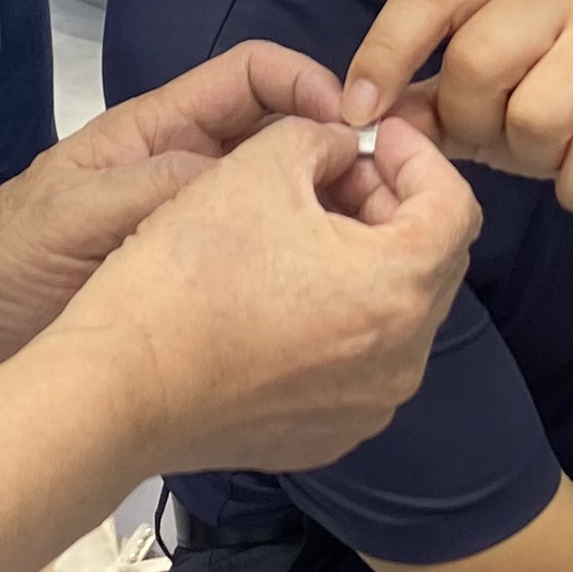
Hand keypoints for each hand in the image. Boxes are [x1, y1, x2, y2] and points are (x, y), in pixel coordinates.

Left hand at [0, 43, 353, 376]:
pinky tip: (338, 299)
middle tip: (385, 196)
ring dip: (335, 215)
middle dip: (342, 153)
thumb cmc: (7, 258)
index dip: (309, 84)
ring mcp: (206, 233)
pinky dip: (312, 273)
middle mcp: (197, 173)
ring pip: (292, 206)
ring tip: (373, 248)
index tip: (352, 125)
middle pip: (291, 139)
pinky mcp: (211, 290)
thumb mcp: (80, 210)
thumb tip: (253, 181)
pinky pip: (274, 268)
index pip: (257, 77)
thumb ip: (158, 187)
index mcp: (167, 130)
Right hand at [67, 116, 478, 473]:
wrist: (117, 388)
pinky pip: (356, 365)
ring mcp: (366, 407)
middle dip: (389, 205)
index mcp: (400, 288)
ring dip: (363, 263)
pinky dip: (337, 321)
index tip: (367, 135)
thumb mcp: (258, 166)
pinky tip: (277, 298)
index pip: (454, 203)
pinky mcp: (325, 436)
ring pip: (393, 314)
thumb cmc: (187, 272)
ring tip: (298, 232)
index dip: (415, 155)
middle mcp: (402, 360)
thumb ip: (319, 138)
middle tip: (330, 174)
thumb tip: (338, 149)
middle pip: (429, 260)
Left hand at [345, 0, 572, 214]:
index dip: (385, 51)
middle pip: (477, 62)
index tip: (359, 112)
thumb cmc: (569, 87)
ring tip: (552, 152)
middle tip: (497, 138)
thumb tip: (365, 124)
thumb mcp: (493, 83)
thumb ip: (430, 97)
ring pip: (534, 116)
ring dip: (532, 159)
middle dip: (473, 122)